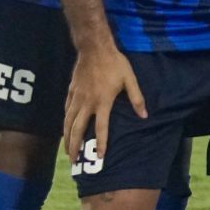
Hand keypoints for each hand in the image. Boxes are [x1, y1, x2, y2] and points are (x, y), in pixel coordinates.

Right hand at [62, 43, 145, 165]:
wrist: (94, 48)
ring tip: (67, 151)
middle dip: (75, 146)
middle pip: (77, 129)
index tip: (100, 156)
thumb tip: (144, 116)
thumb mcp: (130, 79)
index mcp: (102, 101)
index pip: (101, 127)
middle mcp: (86, 102)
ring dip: (66, 138)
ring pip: (67, 122)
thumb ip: (136, 98)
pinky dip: (65, 122)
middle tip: (74, 161)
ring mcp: (76, 97)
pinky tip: (65, 128)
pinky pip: (66, 110)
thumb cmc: (115, 63)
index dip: (101, 142)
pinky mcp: (70, 92)